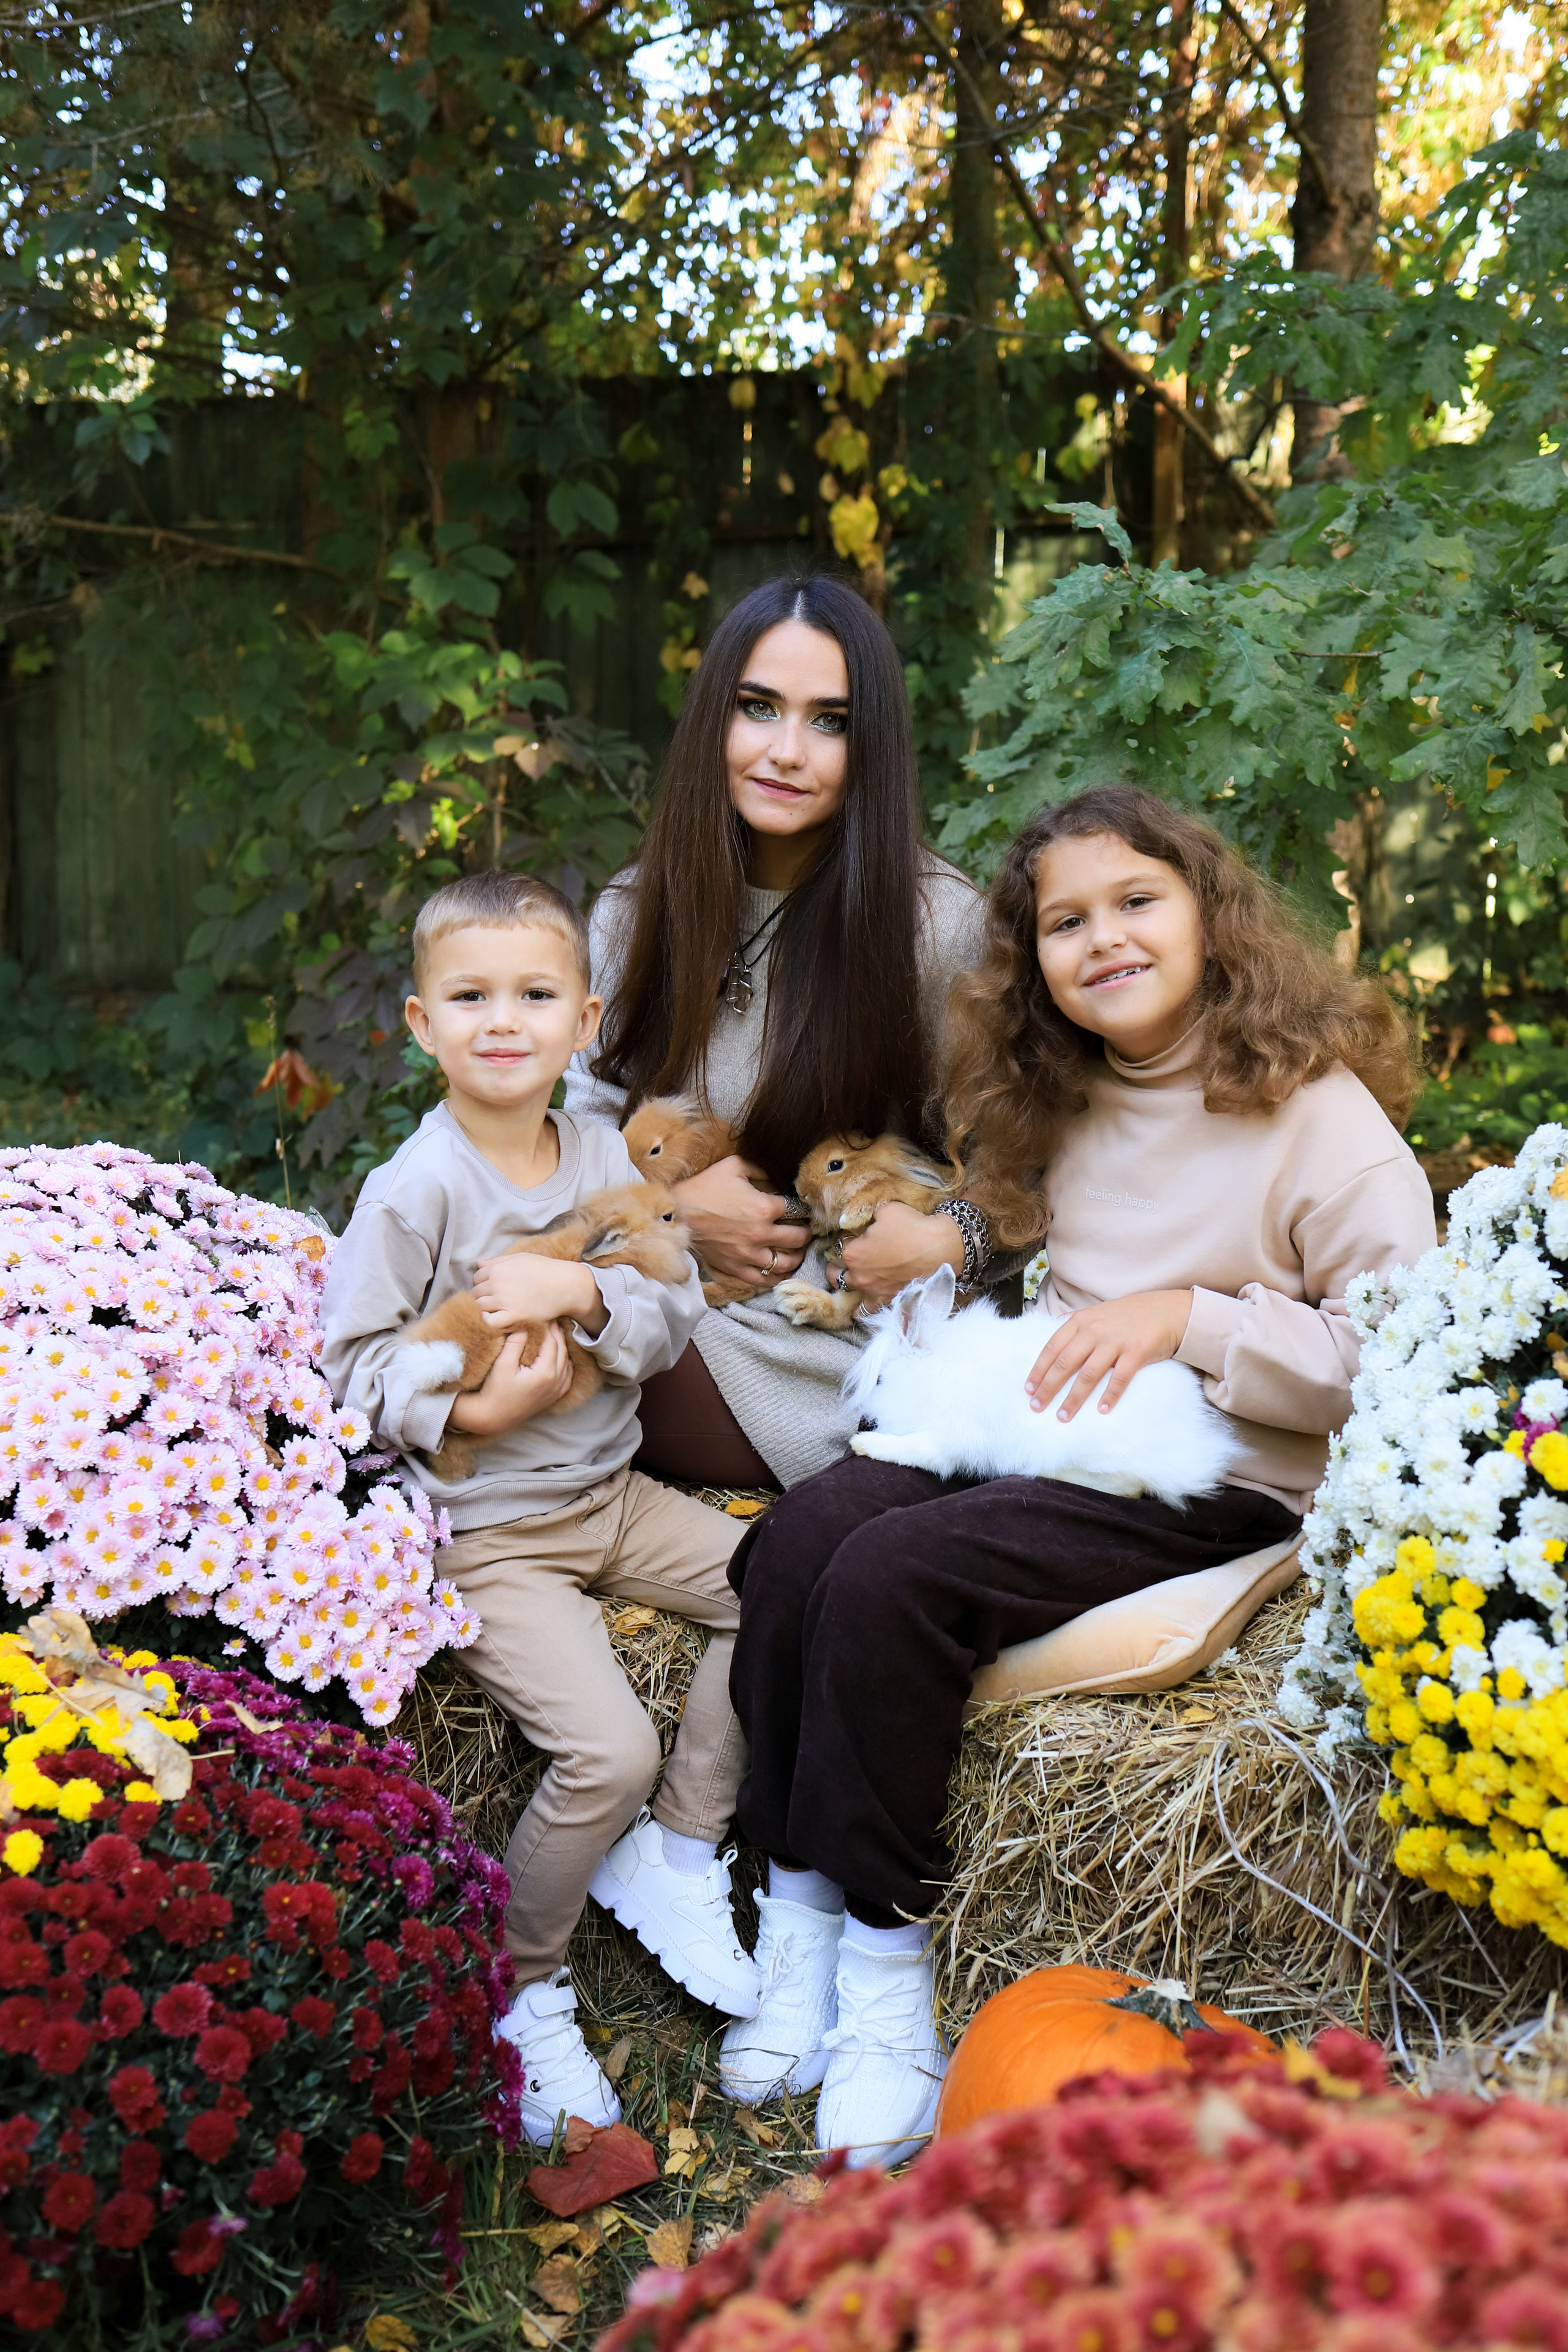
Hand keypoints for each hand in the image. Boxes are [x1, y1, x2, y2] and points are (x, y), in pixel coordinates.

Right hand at [448, 1327, 573, 1432]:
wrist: (493, 1417)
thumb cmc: (495, 1390)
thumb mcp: (502, 1365)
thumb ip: (515, 1343)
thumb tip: (525, 1326)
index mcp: (545, 1373)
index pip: (552, 1342)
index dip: (548, 1327)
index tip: (543, 1314)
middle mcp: (556, 1382)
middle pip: (562, 1350)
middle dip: (556, 1333)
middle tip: (550, 1319)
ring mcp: (557, 1390)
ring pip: (567, 1362)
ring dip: (561, 1346)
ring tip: (554, 1332)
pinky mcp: (554, 1396)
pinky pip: (567, 1374)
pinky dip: (565, 1361)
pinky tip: (558, 1353)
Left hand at [472, 1253, 607, 1338]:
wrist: (565, 1285)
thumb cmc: (545, 1269)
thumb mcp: (521, 1258)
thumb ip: (498, 1260)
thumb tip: (479, 1264)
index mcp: (499, 1268)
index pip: (477, 1277)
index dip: (482, 1283)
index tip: (492, 1288)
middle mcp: (498, 1283)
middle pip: (476, 1293)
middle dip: (483, 1296)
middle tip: (495, 1300)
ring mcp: (505, 1300)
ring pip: (480, 1307)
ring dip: (485, 1308)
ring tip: (497, 1309)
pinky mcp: (514, 1315)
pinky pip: (490, 1321)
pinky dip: (488, 1320)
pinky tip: (496, 1318)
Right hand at [673, 1155, 809, 1285]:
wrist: (676, 1213)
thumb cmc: (704, 1187)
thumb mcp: (734, 1166)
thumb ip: (760, 1169)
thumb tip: (776, 1175)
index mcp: (764, 1207)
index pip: (796, 1210)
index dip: (802, 1209)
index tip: (802, 1210)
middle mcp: (760, 1233)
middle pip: (798, 1239)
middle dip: (805, 1234)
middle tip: (805, 1230)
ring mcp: (748, 1254)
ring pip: (785, 1263)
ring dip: (796, 1257)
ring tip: (796, 1251)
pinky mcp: (735, 1267)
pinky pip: (763, 1279)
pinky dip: (776, 1277)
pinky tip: (780, 1271)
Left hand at [838, 1203, 963, 1312]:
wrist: (941, 1248)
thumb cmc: (912, 1227)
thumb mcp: (886, 1210)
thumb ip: (868, 1214)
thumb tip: (863, 1218)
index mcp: (852, 1254)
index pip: (841, 1243)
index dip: (848, 1236)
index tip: (856, 1233)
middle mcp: (859, 1276)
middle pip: (836, 1272)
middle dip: (838, 1264)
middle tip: (845, 1258)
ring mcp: (873, 1292)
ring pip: (849, 1293)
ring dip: (846, 1285)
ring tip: (850, 1279)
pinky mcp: (888, 1301)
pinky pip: (868, 1312)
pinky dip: (862, 1309)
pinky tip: (862, 1305)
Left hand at [1025, 1290, 1193, 1420]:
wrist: (1167, 1310)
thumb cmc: (1130, 1314)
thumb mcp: (1099, 1312)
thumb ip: (1077, 1322)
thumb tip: (1053, 1329)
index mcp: (1081, 1321)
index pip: (1052, 1347)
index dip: (1039, 1369)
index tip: (1028, 1389)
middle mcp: (1095, 1330)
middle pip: (1065, 1362)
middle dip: (1049, 1387)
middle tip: (1037, 1407)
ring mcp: (1116, 1340)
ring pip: (1089, 1373)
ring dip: (1074, 1398)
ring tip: (1063, 1416)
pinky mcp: (1137, 1351)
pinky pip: (1120, 1378)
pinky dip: (1110, 1395)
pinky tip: (1102, 1410)